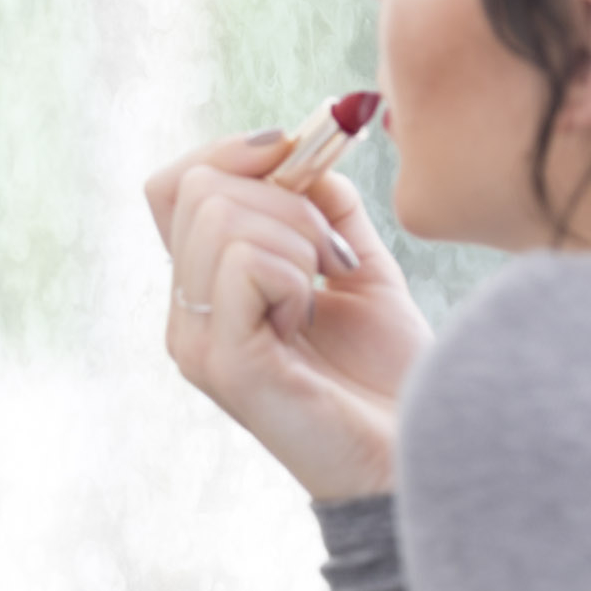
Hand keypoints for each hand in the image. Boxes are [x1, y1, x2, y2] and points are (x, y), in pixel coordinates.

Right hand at [145, 129, 431, 499]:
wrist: (416, 446)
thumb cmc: (388, 368)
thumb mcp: (354, 259)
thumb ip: (321, 200)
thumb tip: (296, 144)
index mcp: (207, 287)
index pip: (174, 184)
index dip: (232, 152)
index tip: (300, 158)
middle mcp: (187, 313)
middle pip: (199, 187)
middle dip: (286, 197)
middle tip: (333, 259)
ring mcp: (197, 340)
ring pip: (222, 217)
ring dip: (297, 238)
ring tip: (325, 294)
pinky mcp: (224, 364)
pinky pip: (246, 264)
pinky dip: (295, 274)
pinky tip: (312, 319)